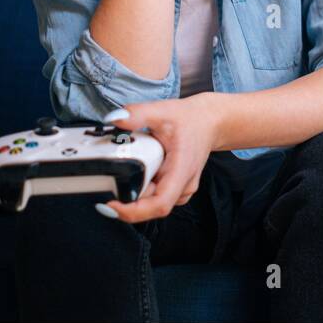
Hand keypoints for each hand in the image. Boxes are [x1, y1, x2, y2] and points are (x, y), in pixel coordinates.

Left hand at [96, 95, 219, 222]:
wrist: (210, 122)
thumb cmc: (192, 119)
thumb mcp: (163, 111)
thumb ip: (138, 114)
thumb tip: (114, 119)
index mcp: (182, 170)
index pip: (160, 204)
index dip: (134, 211)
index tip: (111, 205)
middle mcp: (183, 186)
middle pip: (150, 205)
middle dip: (127, 194)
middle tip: (112, 174)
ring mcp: (180, 189)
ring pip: (151, 201)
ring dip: (135, 189)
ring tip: (128, 166)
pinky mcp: (176, 188)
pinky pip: (154, 196)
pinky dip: (142, 186)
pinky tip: (139, 170)